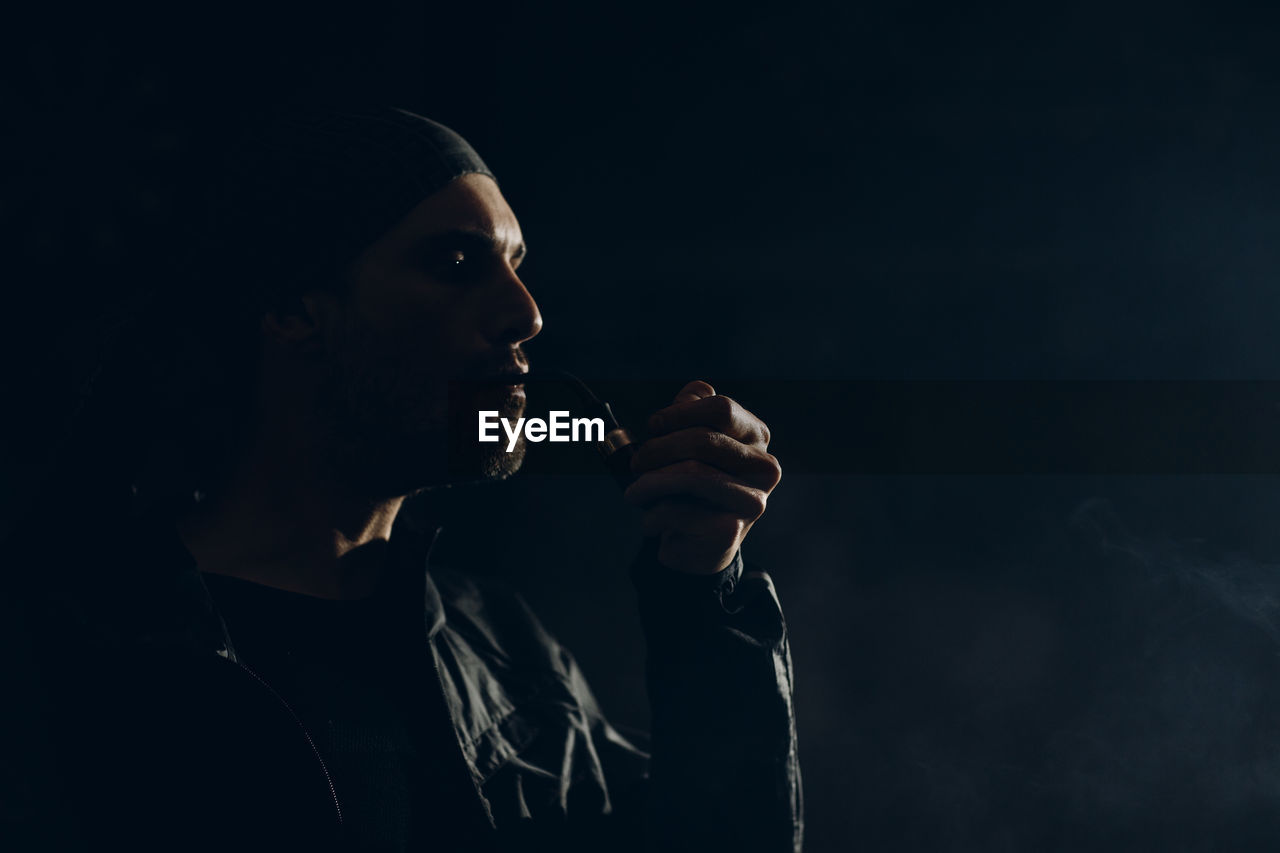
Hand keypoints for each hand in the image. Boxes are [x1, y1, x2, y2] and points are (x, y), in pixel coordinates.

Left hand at [624, 380, 781, 573]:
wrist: (704, 543)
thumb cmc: (695, 484)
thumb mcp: (693, 441)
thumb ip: (692, 411)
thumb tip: (690, 394)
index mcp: (756, 436)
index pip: (721, 408)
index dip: (679, 413)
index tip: (653, 426)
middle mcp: (764, 468)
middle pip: (703, 441)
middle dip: (658, 450)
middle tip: (637, 463)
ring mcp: (751, 501)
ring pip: (692, 476)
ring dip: (650, 483)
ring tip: (634, 493)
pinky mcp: (730, 532)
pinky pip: (679, 512)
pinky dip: (654, 515)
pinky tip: (651, 521)